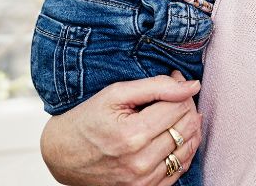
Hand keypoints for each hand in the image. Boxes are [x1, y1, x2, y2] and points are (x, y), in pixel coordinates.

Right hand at [41, 73, 202, 185]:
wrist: (63, 155)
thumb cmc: (88, 120)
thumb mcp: (116, 93)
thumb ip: (157, 87)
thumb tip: (192, 86)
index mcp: (133, 135)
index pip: (180, 108)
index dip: (181, 91)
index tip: (174, 81)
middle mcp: (140, 162)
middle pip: (187, 128)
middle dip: (187, 107)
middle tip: (175, 97)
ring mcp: (143, 180)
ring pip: (188, 148)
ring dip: (189, 128)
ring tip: (175, 115)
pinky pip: (180, 169)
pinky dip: (184, 150)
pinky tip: (173, 136)